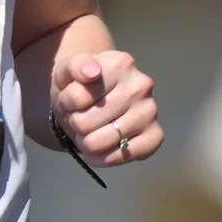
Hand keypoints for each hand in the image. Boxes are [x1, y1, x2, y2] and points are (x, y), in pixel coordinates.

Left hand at [54, 51, 162, 168]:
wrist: (93, 101)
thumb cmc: (78, 85)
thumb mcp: (66, 71)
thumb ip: (74, 66)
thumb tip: (92, 72)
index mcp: (121, 64)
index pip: (77, 97)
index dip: (67, 103)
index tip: (71, 99)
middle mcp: (141, 85)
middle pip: (85, 122)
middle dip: (75, 124)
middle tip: (79, 117)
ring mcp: (150, 111)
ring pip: (98, 142)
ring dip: (85, 142)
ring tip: (88, 130)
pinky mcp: (155, 136)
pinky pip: (120, 157)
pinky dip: (103, 158)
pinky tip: (99, 149)